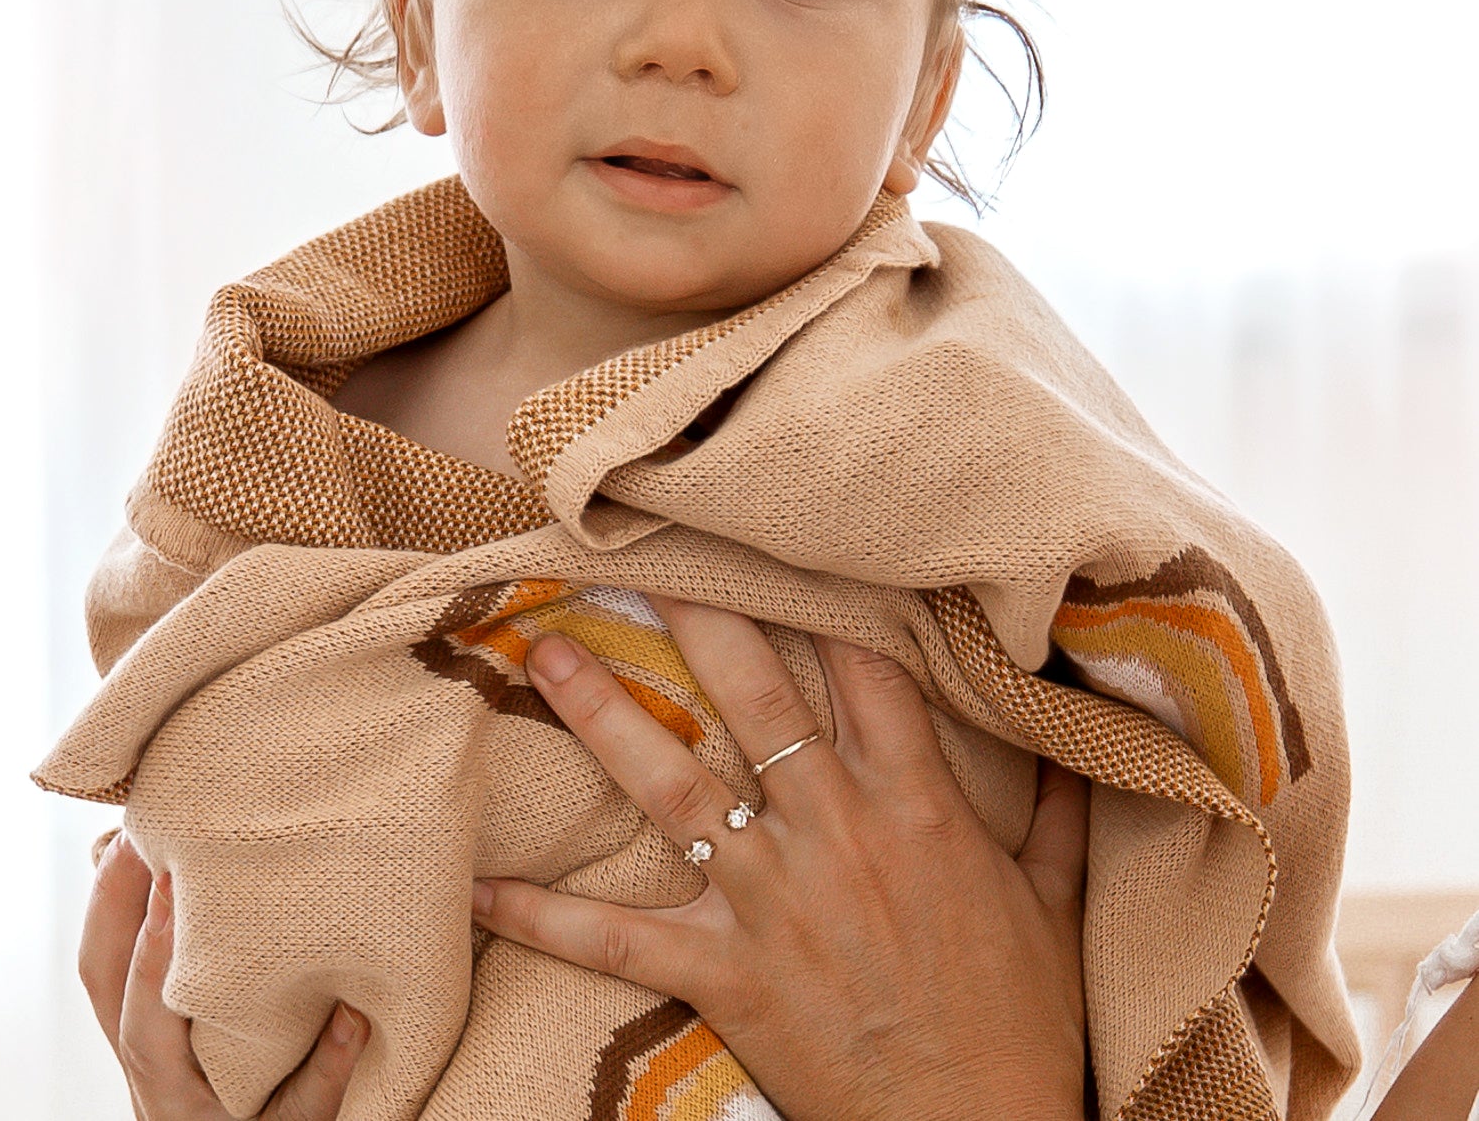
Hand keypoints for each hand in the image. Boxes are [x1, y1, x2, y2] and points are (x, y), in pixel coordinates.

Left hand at [78, 831, 368, 1120]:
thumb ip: (327, 1077)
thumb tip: (356, 1013)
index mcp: (168, 1092)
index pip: (145, 1021)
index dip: (154, 954)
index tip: (171, 884)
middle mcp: (138, 1062)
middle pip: (98, 974)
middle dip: (113, 895)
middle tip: (145, 827)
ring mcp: (132, 1036)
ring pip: (97, 959)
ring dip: (110, 890)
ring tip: (140, 824)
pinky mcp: (140, 1013)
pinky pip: (111, 952)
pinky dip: (119, 900)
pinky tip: (145, 855)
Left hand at [471, 595, 1090, 1120]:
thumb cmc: (1020, 1020)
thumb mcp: (1054, 904)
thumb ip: (1056, 812)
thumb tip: (1081, 740)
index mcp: (914, 802)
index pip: (864, 668)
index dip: (819, 596)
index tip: (776, 540)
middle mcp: (833, 830)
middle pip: (754, 697)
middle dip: (696, 617)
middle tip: (637, 555)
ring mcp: (770, 899)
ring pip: (673, 785)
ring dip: (603, 717)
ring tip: (542, 655)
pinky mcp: (724, 972)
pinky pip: (617, 938)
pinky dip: (545, 913)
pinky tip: (479, 887)